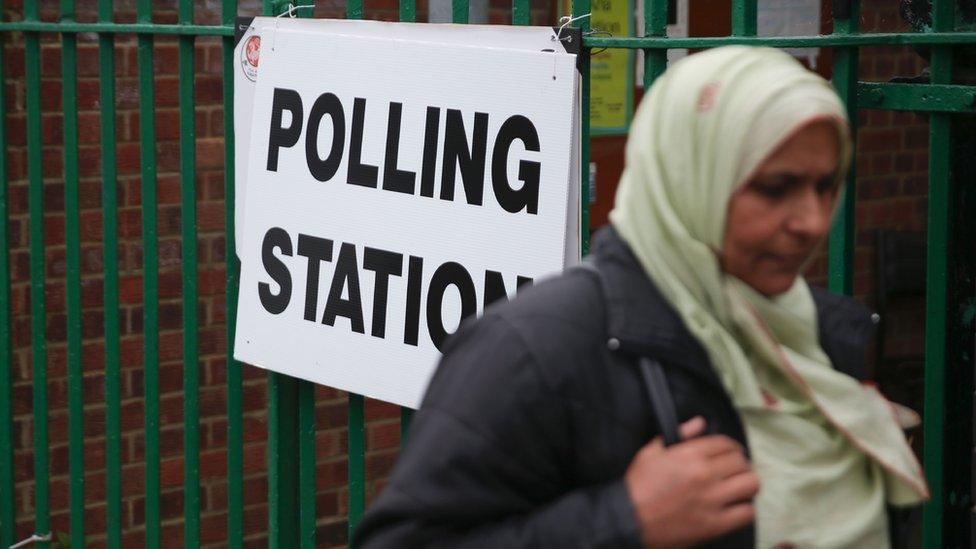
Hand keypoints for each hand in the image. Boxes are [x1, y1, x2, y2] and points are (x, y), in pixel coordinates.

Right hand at [624, 417, 758, 548]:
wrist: (629, 520)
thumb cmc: (638, 486)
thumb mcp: (651, 452)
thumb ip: (678, 434)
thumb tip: (700, 423)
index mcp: (690, 455)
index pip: (726, 444)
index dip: (732, 447)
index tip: (732, 453)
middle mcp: (705, 475)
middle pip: (741, 462)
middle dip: (740, 464)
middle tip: (735, 470)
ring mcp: (712, 500)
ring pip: (750, 484)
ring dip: (747, 483)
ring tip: (740, 487)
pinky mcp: (715, 524)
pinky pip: (746, 513)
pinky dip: (745, 509)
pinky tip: (736, 507)